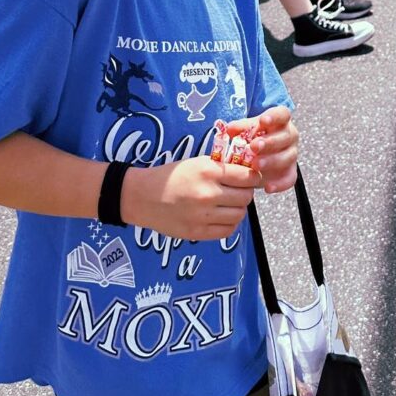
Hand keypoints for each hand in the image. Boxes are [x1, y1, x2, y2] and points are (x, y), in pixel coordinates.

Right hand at [121, 156, 262, 240]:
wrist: (142, 197)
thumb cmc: (172, 176)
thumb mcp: (197, 163)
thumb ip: (222, 168)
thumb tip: (249, 173)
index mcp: (209, 172)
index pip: (248, 177)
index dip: (253, 178)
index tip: (251, 178)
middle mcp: (208, 194)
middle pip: (246, 197)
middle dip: (246, 193)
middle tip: (240, 191)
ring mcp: (203, 215)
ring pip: (239, 215)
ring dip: (238, 209)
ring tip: (230, 204)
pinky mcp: (197, 232)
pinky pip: (227, 230)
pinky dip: (230, 223)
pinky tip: (222, 216)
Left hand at [225, 106, 298, 193]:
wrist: (259, 153)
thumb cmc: (253, 136)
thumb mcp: (247, 129)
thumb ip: (240, 128)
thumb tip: (230, 129)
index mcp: (280, 121)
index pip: (282, 114)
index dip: (274, 117)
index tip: (263, 121)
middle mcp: (289, 136)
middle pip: (286, 136)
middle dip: (270, 142)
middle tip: (254, 147)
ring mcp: (291, 153)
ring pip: (288, 157)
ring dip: (272, 161)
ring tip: (256, 166)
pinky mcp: (290, 171)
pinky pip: (290, 178)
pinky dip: (280, 184)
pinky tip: (268, 187)